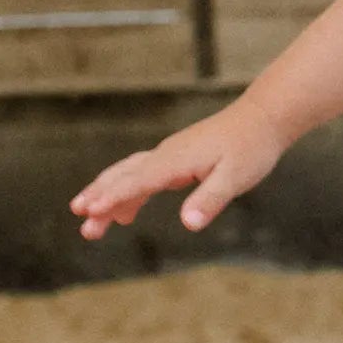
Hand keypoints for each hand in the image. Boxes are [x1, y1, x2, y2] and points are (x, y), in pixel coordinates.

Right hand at [67, 100, 288, 239]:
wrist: (262, 119)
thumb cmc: (251, 148)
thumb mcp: (236, 178)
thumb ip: (210, 199)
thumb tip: (189, 223)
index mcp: (176, 160)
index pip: (138, 181)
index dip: (113, 197)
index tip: (90, 211)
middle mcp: (166, 155)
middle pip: (124, 176)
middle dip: (100, 197)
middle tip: (79, 219)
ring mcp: (169, 156)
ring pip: (128, 175)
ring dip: (108, 195)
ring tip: (91, 223)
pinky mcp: (176, 159)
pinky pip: (142, 176)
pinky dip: (128, 193)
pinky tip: (125, 212)